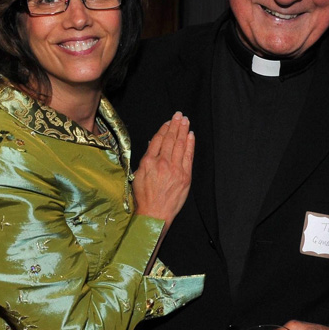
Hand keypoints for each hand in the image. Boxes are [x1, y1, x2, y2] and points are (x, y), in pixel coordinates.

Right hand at [132, 112, 194, 228]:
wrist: (154, 214)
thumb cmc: (144, 198)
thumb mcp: (138, 176)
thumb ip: (146, 159)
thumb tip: (153, 145)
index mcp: (148, 162)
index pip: (158, 140)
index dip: (164, 129)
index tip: (168, 121)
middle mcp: (162, 163)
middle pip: (170, 139)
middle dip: (175, 125)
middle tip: (179, 115)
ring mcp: (175, 169)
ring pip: (180, 145)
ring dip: (183, 130)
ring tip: (185, 121)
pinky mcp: (185, 176)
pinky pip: (188, 156)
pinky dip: (190, 144)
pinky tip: (191, 135)